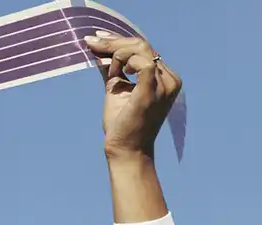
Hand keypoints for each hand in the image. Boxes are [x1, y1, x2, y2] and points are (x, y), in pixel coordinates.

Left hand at [85, 31, 182, 159]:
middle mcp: (169, 80)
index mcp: (165, 78)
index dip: (120, 41)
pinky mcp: (153, 90)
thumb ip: (111, 68)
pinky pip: (141, 61)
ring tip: (100, 58)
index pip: (144, 50)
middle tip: (91, 40)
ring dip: (115, 50)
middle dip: (114, 41)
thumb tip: (97, 48)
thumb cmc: (122, 122)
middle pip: (143, 46)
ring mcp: (164, 85)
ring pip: (141, 49)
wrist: (125, 148)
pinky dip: (123, 60)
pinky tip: (116, 71)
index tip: (96, 38)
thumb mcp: (116, 88)